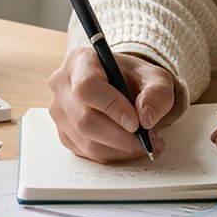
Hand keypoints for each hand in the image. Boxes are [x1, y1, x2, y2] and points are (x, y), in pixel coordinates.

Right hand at [47, 47, 177, 162]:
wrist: (123, 86)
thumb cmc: (135, 79)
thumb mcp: (155, 78)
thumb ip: (157, 94)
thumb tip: (146, 117)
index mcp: (81, 61)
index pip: (87, 86)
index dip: (111, 107)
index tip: (136, 122)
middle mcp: (62, 84)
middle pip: (84, 119)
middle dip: (120, 137)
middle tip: (146, 141)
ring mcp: (59, 111)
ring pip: (86, 141)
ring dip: (120, 149)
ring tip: (143, 144)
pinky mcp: (64, 133)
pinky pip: (86, 152)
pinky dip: (112, 154)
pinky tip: (128, 146)